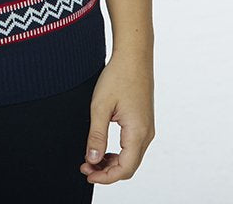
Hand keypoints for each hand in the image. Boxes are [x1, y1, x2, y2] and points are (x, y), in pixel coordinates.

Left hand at [80, 51, 154, 183]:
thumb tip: (93, 160)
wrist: (134, 56)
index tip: (87, 173)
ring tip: (91, 159)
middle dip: (107, 171)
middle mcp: (147, 133)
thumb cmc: (118, 76)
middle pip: (129, 166)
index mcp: (138, 132)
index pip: (125, 169)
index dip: (105, 177)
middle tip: (85, 166)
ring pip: (131, 157)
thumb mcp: (100, 106)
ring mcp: (147, 128)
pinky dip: (118, 152)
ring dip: (112, 162)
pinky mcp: (144, 122)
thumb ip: (96, 135)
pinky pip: (133, 146)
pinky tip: (104, 148)